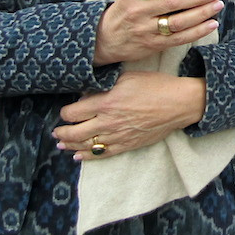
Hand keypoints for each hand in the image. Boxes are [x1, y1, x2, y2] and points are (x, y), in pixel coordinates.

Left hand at [53, 71, 205, 159]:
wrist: (178, 104)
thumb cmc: (155, 86)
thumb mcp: (127, 77)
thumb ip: (105, 86)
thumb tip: (87, 94)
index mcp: (107, 102)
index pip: (73, 112)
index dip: (65, 113)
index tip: (65, 112)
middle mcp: (108, 121)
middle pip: (75, 132)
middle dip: (62, 133)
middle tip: (56, 132)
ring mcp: (117, 136)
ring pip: (86, 145)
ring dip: (70, 146)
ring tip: (62, 145)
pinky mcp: (127, 145)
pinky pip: (102, 154)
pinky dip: (88, 156)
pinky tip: (78, 156)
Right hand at [94, 0, 223, 65]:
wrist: (104, 38)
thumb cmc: (125, 10)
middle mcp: (138, 11)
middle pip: (172, 3)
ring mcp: (145, 30)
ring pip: (178, 22)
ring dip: (201, 13)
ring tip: (217, 6)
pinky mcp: (153, 45)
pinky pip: (179, 38)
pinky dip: (197, 32)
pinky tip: (210, 24)